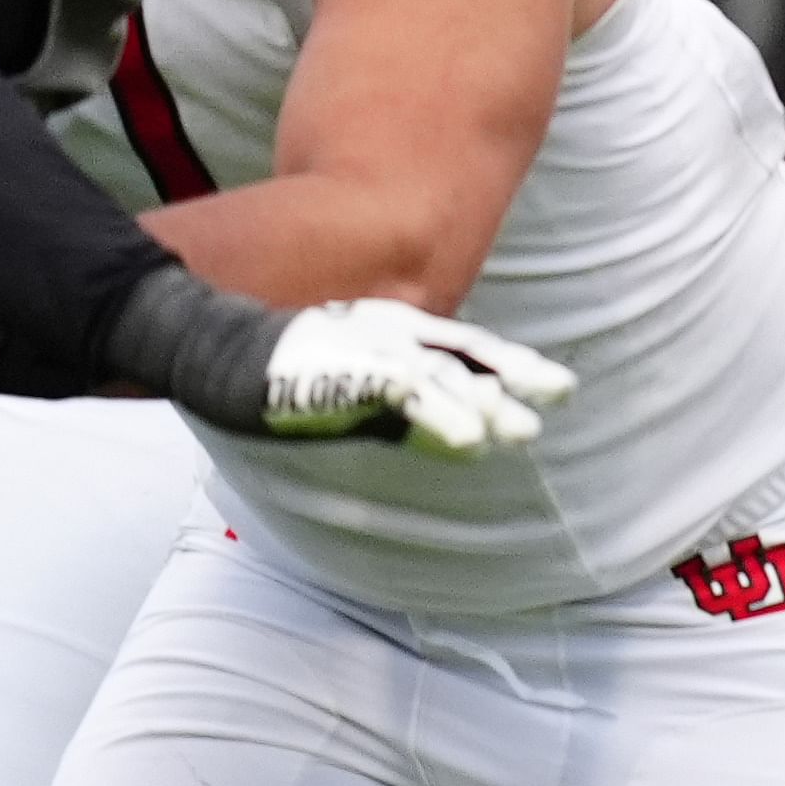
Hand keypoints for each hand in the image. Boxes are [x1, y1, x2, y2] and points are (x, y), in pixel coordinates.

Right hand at [264, 301, 571, 458]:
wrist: (220, 353)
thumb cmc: (292, 372)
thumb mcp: (364, 390)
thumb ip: (416, 415)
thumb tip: (473, 448)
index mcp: (399, 337)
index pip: (469, 349)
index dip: (513, 365)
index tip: (555, 383)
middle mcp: (394, 337)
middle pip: (468, 355)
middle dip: (516, 374)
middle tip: (564, 390)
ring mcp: (371, 351)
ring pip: (444, 376)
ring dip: (485, 405)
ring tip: (524, 430)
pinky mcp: (350, 373)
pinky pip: (405, 394)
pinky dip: (441, 417)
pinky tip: (470, 444)